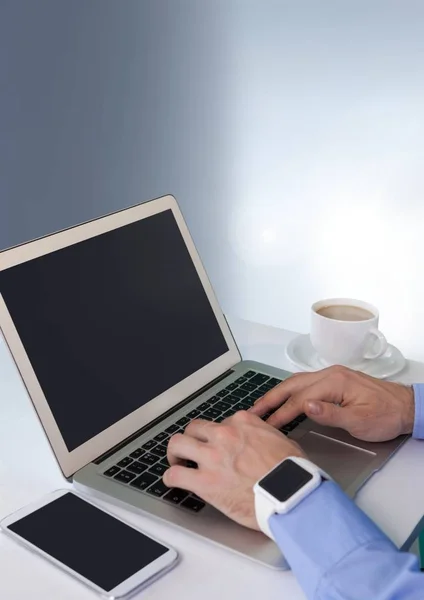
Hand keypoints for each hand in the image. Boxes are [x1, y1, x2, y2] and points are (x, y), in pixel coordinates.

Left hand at [163, 411, 305, 529]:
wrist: (291, 496)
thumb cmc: (293, 473)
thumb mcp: (283, 441)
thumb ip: (266, 436)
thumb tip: (265, 441)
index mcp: (243, 423)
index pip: (222, 422)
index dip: (220, 436)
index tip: (220, 445)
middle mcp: (224, 434)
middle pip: (195, 428)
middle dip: (193, 439)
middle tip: (192, 449)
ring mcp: (212, 456)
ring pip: (178, 444)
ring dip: (175, 453)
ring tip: (176, 461)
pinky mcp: (204, 481)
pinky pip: (175, 475)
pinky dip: (171, 478)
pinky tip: (173, 481)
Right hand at [250, 366, 414, 441]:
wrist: (405, 407)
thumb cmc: (386, 415)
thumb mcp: (359, 421)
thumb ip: (330, 413)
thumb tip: (306, 406)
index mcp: (335, 382)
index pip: (299, 398)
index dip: (281, 413)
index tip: (267, 425)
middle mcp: (330, 374)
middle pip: (292, 385)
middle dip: (271, 398)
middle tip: (253, 411)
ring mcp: (331, 375)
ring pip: (296, 382)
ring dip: (278, 393)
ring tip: (262, 405)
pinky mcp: (334, 380)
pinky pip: (305, 383)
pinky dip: (290, 391)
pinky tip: (283, 398)